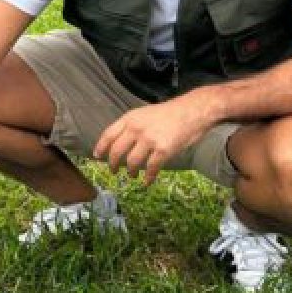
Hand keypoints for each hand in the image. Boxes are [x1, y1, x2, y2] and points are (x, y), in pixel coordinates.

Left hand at [92, 95, 216, 185]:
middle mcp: (136, 129)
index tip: (97, 157)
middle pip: (117, 151)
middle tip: (113, 171)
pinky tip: (147, 182)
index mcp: (130, 118)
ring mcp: (149, 140)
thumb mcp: (145, 113)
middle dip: (113, 164)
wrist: (194, 110)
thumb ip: (132, 125)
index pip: (108, 135)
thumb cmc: (170, 112)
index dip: (101, 147)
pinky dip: (148, 178)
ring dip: (130, 172)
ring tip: (131, 175)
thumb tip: (120, 142)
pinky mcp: (163, 150)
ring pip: (132, 162)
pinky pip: (151, 168)